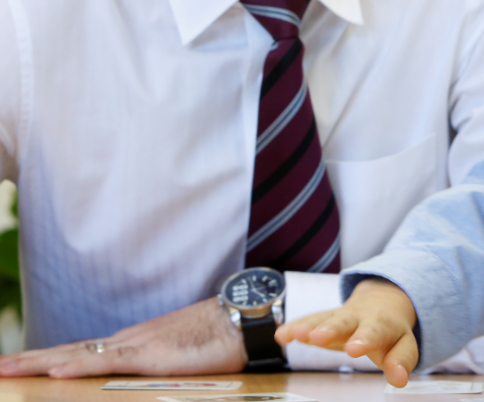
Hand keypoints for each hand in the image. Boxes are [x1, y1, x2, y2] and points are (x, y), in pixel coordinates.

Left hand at [0, 298, 244, 378]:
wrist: (247, 317)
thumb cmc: (220, 338)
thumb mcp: (181, 359)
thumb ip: (157, 369)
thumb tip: (147, 380)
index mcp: (131, 345)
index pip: (78, 354)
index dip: (44, 360)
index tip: (13, 366)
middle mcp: (126, 342)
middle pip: (67, 353)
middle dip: (27, 362)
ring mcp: (137, 346)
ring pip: (78, 355)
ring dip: (38, 363)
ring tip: (4, 369)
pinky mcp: (153, 355)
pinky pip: (110, 362)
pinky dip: (80, 366)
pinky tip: (56, 372)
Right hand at [275, 278, 416, 387]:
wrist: (383, 301)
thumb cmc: (391, 331)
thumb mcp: (402, 345)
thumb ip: (401, 361)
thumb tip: (400, 379)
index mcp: (382, 325)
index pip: (376, 333)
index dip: (366, 341)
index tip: (355, 349)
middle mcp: (360, 318)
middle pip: (345, 322)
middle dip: (332, 330)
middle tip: (319, 338)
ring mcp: (340, 317)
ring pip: (324, 319)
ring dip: (310, 327)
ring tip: (297, 334)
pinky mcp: (324, 319)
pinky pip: (309, 321)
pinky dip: (295, 328)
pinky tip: (282, 335)